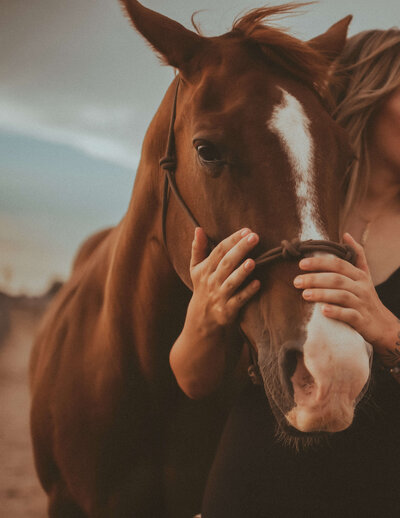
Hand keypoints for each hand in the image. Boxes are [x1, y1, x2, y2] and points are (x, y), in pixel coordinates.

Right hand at [187, 227, 259, 332]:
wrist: (202, 319)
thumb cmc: (203, 287)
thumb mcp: (196, 269)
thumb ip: (198, 249)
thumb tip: (198, 229)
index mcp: (205, 269)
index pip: (219, 251)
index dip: (232, 240)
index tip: (246, 230)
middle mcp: (211, 281)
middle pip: (226, 263)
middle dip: (240, 249)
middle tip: (254, 237)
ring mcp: (219, 296)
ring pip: (231, 282)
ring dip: (241, 272)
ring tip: (252, 262)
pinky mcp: (227, 310)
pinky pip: (238, 300)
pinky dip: (248, 292)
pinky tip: (258, 283)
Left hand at [293, 232, 396, 351]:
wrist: (383, 325)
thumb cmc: (367, 297)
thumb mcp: (364, 275)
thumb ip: (357, 255)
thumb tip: (346, 235)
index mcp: (359, 275)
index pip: (338, 264)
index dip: (320, 263)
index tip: (301, 264)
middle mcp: (361, 288)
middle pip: (337, 279)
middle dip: (315, 279)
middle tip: (296, 281)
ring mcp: (362, 304)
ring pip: (342, 296)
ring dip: (322, 294)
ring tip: (305, 294)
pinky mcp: (361, 320)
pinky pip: (349, 314)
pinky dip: (336, 312)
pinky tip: (322, 311)